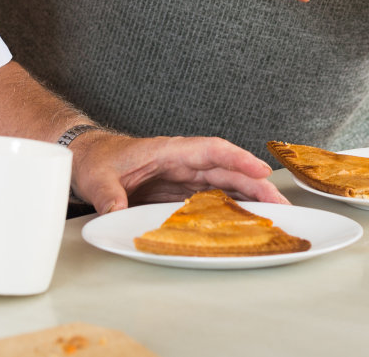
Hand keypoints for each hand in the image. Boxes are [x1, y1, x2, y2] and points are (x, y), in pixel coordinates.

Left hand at [70, 133, 287, 214]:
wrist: (87, 158)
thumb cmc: (95, 161)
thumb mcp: (98, 178)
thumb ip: (109, 196)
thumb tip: (117, 214)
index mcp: (167, 150)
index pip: (210, 149)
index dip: (237, 158)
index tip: (260, 170)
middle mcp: (181, 161)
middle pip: (225, 169)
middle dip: (255, 183)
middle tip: (280, 203)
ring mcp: (183, 175)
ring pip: (224, 182)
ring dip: (249, 195)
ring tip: (274, 213)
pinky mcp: (179, 189)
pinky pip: (211, 195)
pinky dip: (231, 204)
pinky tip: (247, 218)